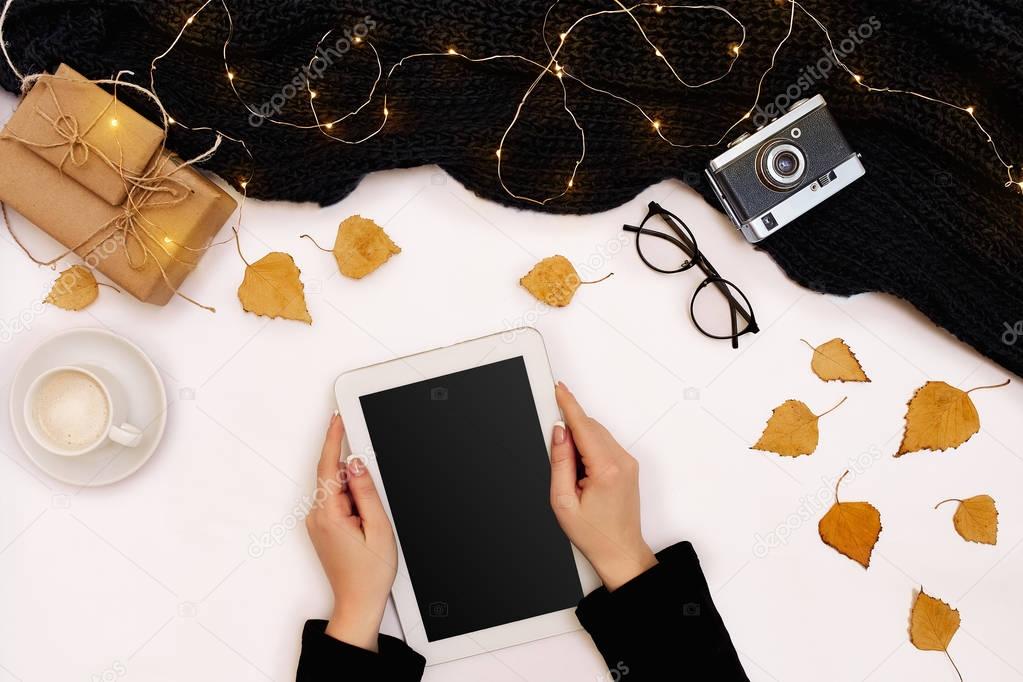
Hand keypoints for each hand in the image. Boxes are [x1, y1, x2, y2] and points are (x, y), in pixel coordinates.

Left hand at [306, 412, 397, 651]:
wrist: (358, 604)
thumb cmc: (369, 574)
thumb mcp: (378, 528)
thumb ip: (366, 492)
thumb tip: (356, 463)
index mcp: (328, 515)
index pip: (328, 466)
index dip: (333, 439)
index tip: (338, 419)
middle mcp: (317, 517)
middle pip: (337, 478)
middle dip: (359, 485)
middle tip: (374, 511)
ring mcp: (318, 523)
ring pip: (340, 492)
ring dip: (358, 500)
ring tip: (370, 526)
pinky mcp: (323, 528)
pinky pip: (339, 504)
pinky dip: (354, 507)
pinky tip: (364, 527)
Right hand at [549, 383, 656, 590]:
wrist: (620, 551)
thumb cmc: (594, 533)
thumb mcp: (563, 500)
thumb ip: (559, 462)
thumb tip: (558, 432)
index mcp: (606, 469)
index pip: (583, 426)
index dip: (569, 404)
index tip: (559, 389)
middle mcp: (622, 462)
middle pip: (590, 427)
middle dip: (570, 429)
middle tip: (556, 450)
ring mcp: (628, 463)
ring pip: (597, 434)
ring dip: (580, 441)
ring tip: (572, 475)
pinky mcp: (628, 466)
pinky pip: (604, 444)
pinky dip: (589, 448)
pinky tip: (582, 472)